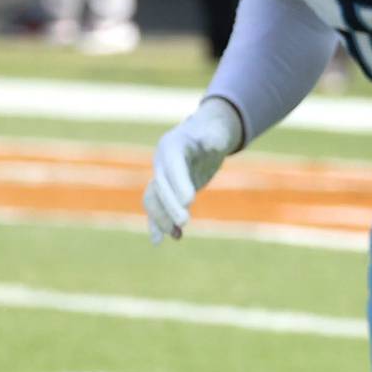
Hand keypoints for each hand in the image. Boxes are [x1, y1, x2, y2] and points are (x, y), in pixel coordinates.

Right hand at [143, 97, 244, 242]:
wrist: (201, 133)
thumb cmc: (212, 132)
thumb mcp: (217, 132)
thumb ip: (216, 138)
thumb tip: (215, 145)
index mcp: (172, 146)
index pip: (173, 167)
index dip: (179, 183)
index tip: (190, 201)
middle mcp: (161, 162)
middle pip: (161, 186)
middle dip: (171, 205)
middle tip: (185, 222)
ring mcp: (160, 176)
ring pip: (153, 200)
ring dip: (161, 218)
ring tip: (176, 235)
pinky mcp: (165, 190)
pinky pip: (156, 208)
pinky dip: (158, 223)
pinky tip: (162, 240)